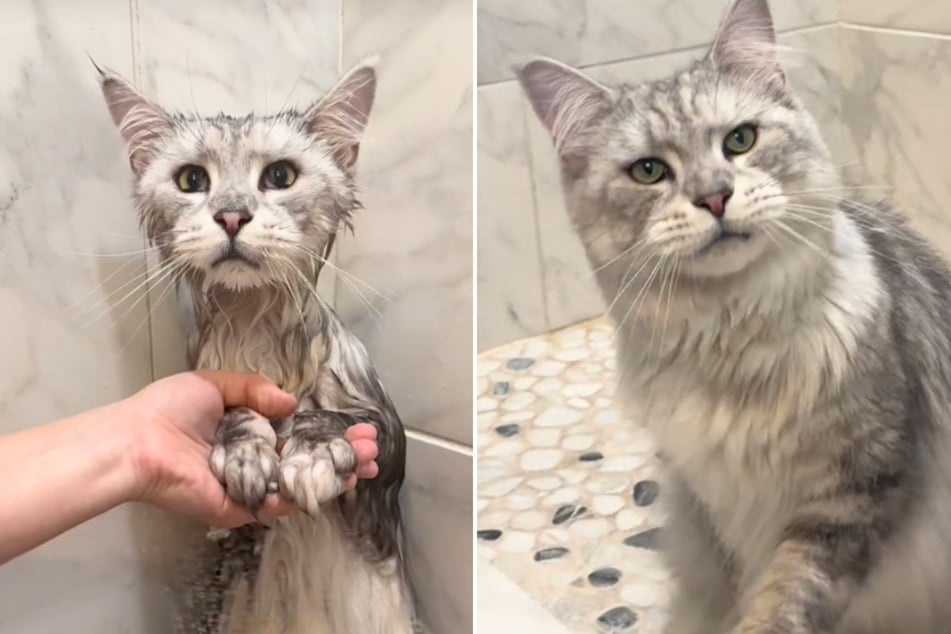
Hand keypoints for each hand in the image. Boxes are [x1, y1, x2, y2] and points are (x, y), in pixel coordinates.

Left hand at [122, 371, 378, 527]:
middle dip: (343, 456)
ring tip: (364, 464)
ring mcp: (248, 486)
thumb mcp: (215, 383)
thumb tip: (291, 403)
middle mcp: (253, 461)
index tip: (359, 428)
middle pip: (307, 462)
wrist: (137, 440)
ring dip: (335, 476)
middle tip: (372, 450)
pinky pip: (274, 504)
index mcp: (249, 433)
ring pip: (299, 485)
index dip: (330, 434)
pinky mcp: (237, 507)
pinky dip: (300, 495)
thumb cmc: (168, 410)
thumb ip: (255, 389)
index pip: (299, 436)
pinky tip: (329, 480)